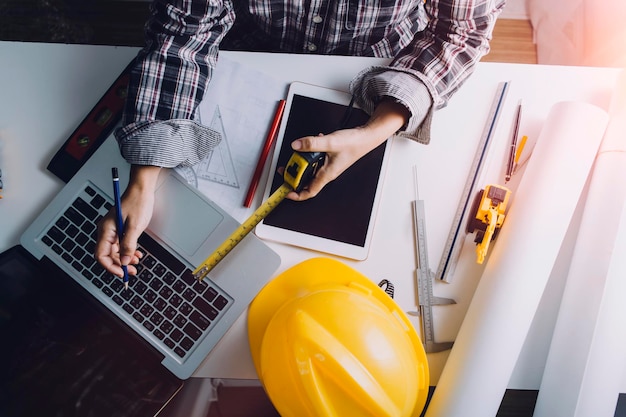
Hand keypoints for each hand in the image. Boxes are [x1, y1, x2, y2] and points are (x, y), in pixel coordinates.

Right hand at [95, 165, 160, 276]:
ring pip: (115, 251)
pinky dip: (128, 251)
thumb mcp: (135, 227)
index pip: (101, 255)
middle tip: (132, 270)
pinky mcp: (119, 229)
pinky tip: (136, 253)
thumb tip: (124, 261)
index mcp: (106, 230)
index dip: (110, 267)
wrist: (142, 189)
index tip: (122, 273)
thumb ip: (128, 245)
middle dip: (119, 265)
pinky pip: (120, 245)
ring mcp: (112, 230)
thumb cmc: (137, 203)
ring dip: (125, 259)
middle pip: (107, 255)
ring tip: (136, 261)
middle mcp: (106, 231)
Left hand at [286, 99, 408, 200]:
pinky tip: (310, 144)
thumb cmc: (354, 143)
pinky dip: (310, 152)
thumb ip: (311, 143)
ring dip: (302, 162)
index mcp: (327, 174)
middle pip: (307, 180)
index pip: (309, 191)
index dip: (296, 195)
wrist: (366, 137)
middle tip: (286, 168)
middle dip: (295, 175)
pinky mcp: (329, 157)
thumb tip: (296, 145)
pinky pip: (315, 158)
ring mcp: (328, 165)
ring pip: (310, 168)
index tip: (286, 191)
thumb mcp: (330, 142)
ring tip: (296, 155)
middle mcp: (327, 172)